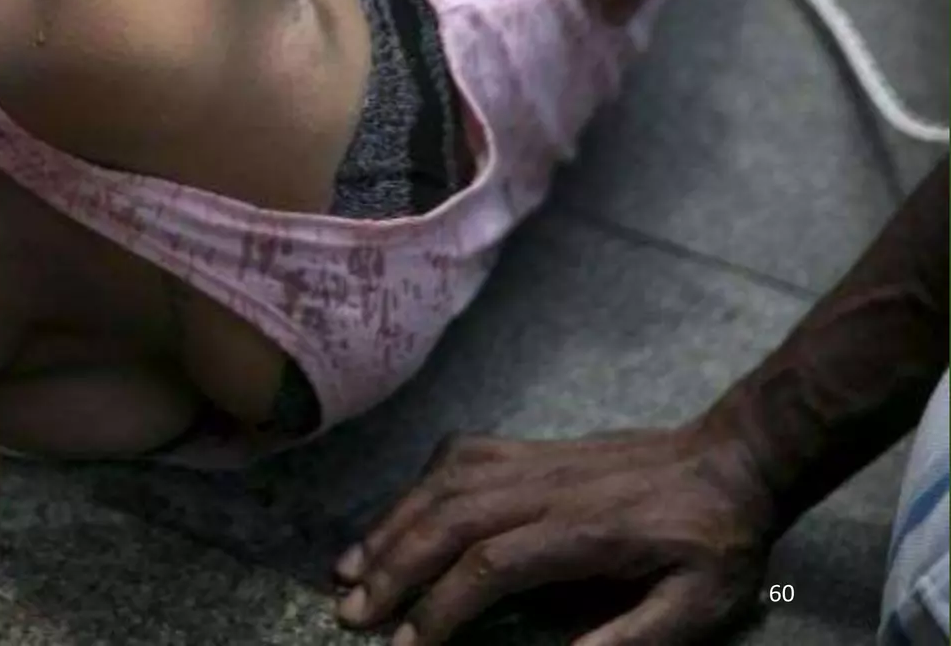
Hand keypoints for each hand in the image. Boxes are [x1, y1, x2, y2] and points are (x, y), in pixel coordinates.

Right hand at [333, 426, 777, 645]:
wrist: (729, 460)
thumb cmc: (716, 542)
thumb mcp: (703, 605)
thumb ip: (636, 637)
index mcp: (585, 530)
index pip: (491, 564)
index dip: (441, 607)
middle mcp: (543, 486)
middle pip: (447, 521)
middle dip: (392, 569)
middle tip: (352, 613)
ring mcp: (528, 460)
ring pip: (439, 489)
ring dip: (388, 529)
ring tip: (347, 572)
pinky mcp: (522, 448)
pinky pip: (450, 462)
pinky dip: (411, 492)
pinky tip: (391, 522)